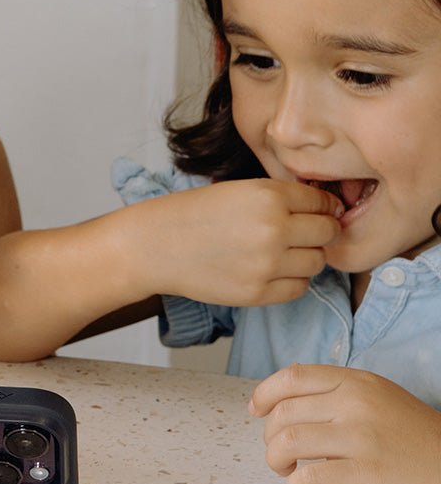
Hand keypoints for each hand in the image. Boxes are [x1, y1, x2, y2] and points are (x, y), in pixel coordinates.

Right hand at [150, 179, 342, 305]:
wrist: (155, 246)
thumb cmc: (194, 215)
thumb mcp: (240, 190)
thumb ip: (282, 198)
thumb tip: (329, 211)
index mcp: (269, 196)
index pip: (324, 203)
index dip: (323, 208)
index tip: (314, 214)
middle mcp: (273, 230)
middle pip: (328, 233)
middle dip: (319, 233)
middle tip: (300, 234)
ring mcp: (266, 264)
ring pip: (317, 262)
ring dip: (306, 258)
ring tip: (281, 253)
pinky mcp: (256, 292)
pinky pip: (298, 288)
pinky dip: (291, 280)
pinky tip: (270, 271)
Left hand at [249, 363, 440, 483]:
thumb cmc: (411, 437)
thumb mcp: (376, 397)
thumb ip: (333, 392)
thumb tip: (280, 395)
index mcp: (357, 382)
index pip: (292, 377)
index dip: (263, 394)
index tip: (255, 411)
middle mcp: (357, 404)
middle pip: (282, 414)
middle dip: (269, 438)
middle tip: (282, 454)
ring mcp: (363, 438)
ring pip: (286, 443)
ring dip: (275, 461)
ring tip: (289, 470)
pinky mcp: (368, 474)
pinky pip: (308, 478)